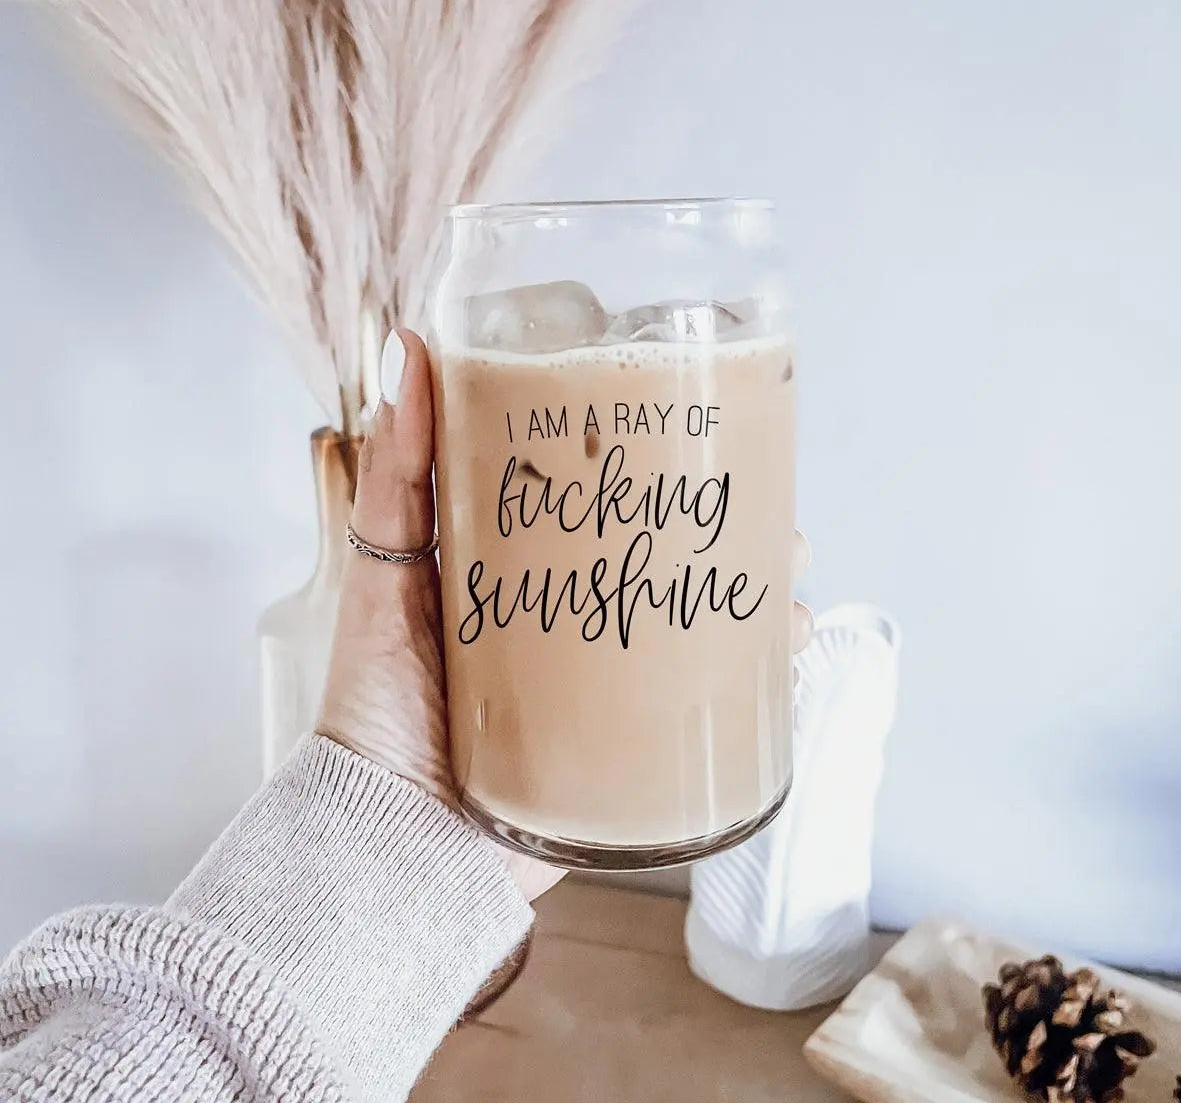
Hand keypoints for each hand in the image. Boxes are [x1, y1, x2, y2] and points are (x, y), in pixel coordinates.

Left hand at [316, 330, 814, 902]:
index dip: (656, 470)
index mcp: (527, 576)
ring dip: (756, 595)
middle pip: (670, 562)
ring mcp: (611, 690)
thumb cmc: (378, 708)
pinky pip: (706, 709)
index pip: (605, 510)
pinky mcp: (631, 752)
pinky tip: (783, 651)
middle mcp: (579, 625)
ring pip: (704, 628)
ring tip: (789, 571)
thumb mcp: (385, 573)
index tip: (697, 427)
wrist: (394, 845)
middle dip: (728, 530)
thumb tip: (406, 350)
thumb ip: (397, 474)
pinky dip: (754, 680)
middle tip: (765, 504)